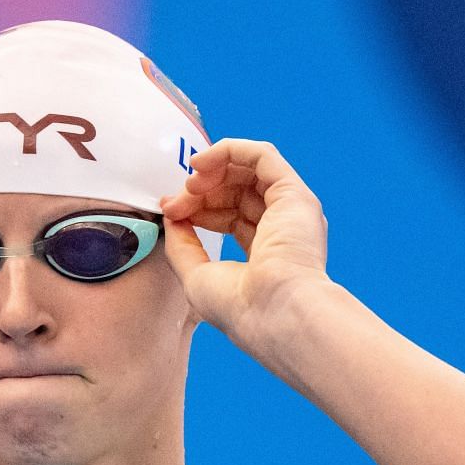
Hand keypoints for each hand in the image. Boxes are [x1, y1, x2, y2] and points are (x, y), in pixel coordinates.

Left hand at [158, 139, 328, 346]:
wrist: (272, 314)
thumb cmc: (240, 309)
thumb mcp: (196, 277)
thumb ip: (182, 246)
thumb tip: (172, 217)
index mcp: (265, 252)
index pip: (229, 215)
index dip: (197, 207)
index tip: (170, 211)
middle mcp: (282, 228)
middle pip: (236, 191)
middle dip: (200, 190)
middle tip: (175, 201)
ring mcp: (290, 210)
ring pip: (249, 170)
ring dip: (213, 168)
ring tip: (190, 182)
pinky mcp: (294, 194)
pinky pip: (263, 156)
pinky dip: (231, 150)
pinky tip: (204, 162)